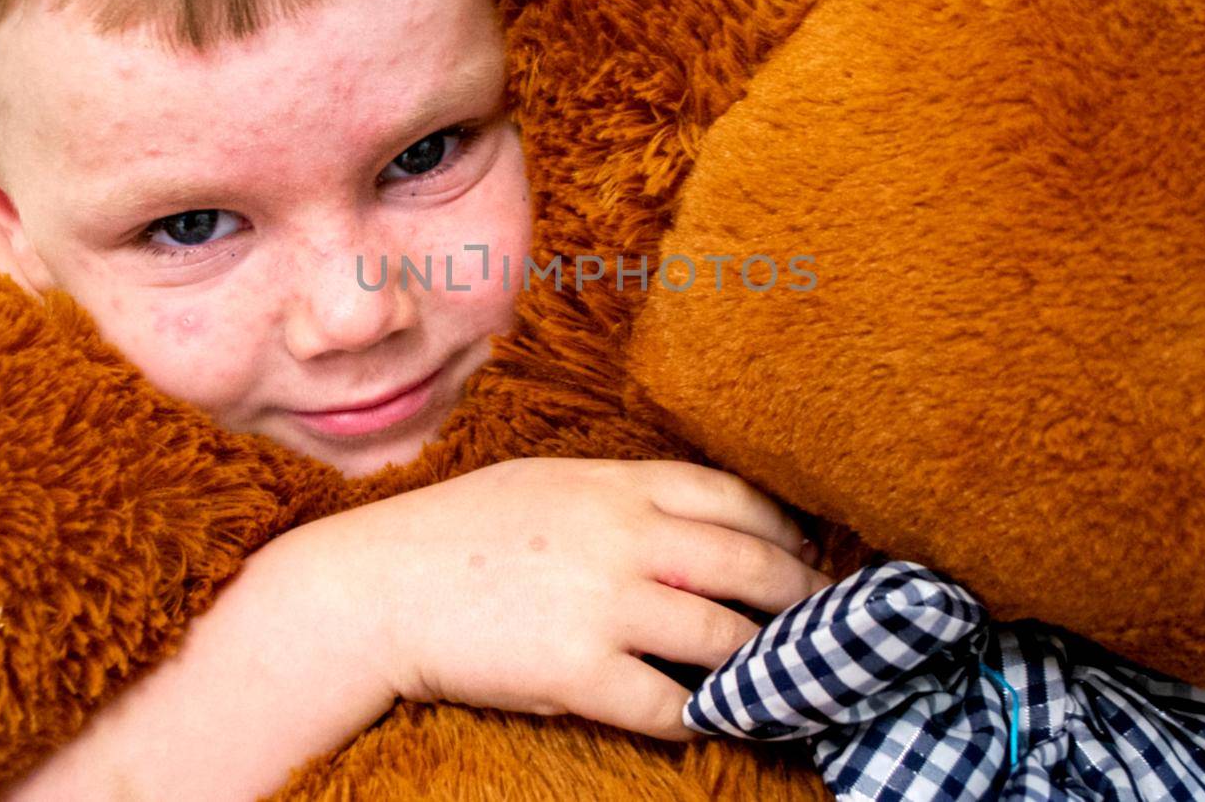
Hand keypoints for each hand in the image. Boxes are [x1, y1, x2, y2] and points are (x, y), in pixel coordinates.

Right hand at [306, 457, 830, 740]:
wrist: (377, 588)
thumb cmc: (456, 531)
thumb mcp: (545, 482)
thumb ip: (620, 496)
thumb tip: (689, 522)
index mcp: (616, 484)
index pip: (735, 498)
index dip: (784, 531)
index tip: (805, 554)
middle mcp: (623, 538)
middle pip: (748, 566)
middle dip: (801, 598)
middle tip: (827, 622)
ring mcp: (603, 605)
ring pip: (724, 640)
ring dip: (764, 663)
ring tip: (785, 678)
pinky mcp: (578, 672)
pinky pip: (669, 706)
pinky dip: (700, 717)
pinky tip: (710, 720)